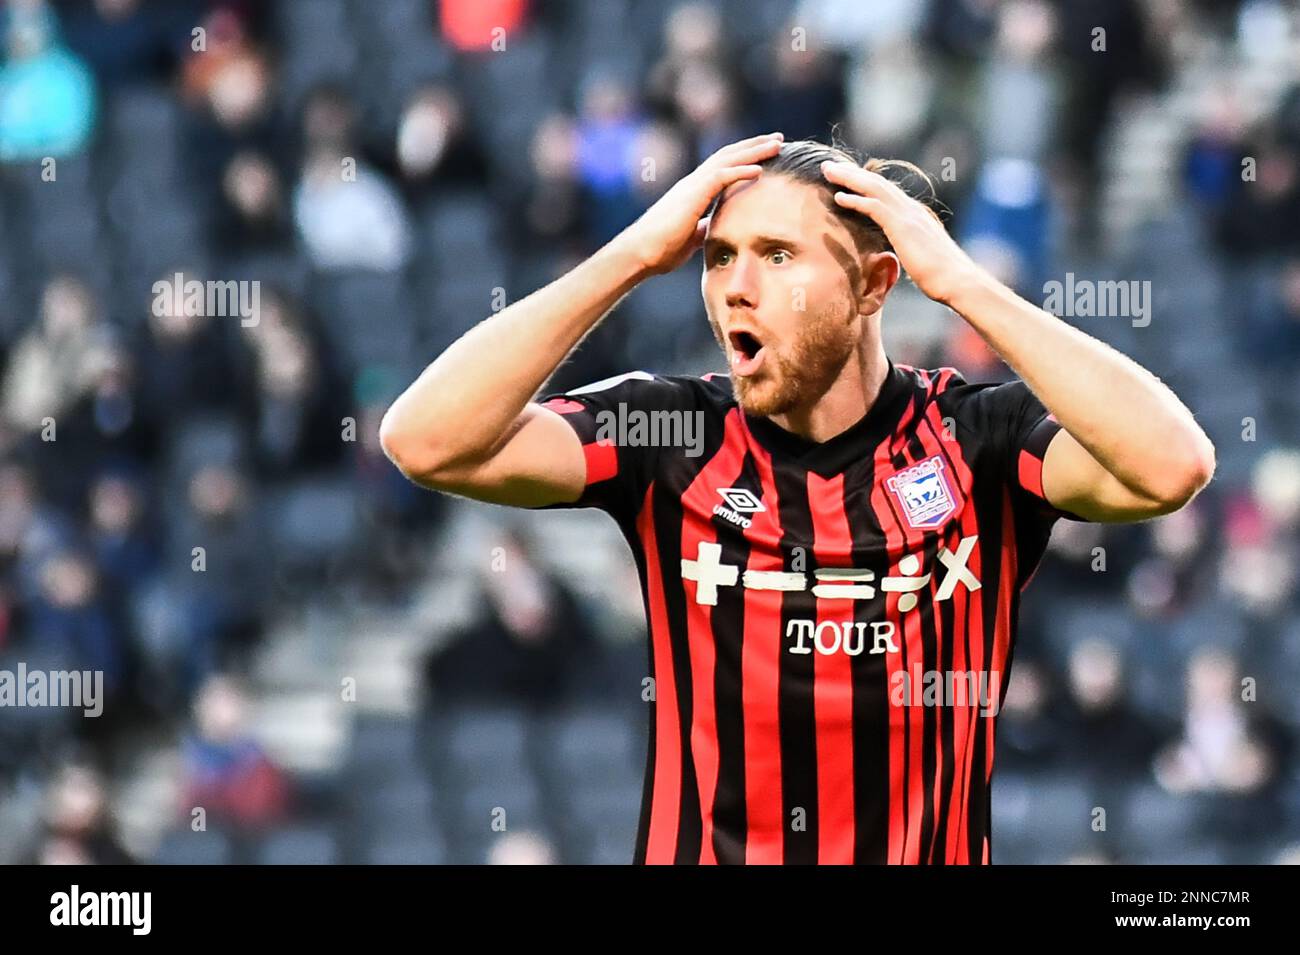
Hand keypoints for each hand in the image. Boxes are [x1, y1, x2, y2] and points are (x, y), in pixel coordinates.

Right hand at [616, 132, 783, 275]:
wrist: (640, 253)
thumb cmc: (660, 250)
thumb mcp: (690, 238)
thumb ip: (702, 228)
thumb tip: (712, 228)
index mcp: (694, 191)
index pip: (723, 167)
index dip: (745, 158)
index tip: (766, 154)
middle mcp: (693, 183)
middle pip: (728, 156)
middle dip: (754, 146)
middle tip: (778, 138)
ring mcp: (692, 186)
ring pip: (727, 160)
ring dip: (754, 151)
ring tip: (777, 144)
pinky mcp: (692, 195)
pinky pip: (721, 177)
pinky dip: (741, 171)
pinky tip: (760, 169)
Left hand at [820, 160, 987, 306]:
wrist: (957, 281)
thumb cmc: (941, 276)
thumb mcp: (921, 257)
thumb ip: (911, 248)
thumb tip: (905, 253)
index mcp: (915, 215)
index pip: (886, 192)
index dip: (865, 183)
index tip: (846, 177)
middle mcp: (911, 209)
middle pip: (877, 183)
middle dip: (852, 173)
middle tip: (829, 166)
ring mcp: (908, 215)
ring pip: (873, 188)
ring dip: (849, 178)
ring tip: (828, 171)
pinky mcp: (903, 227)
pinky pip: (874, 207)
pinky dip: (855, 200)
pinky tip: (839, 197)